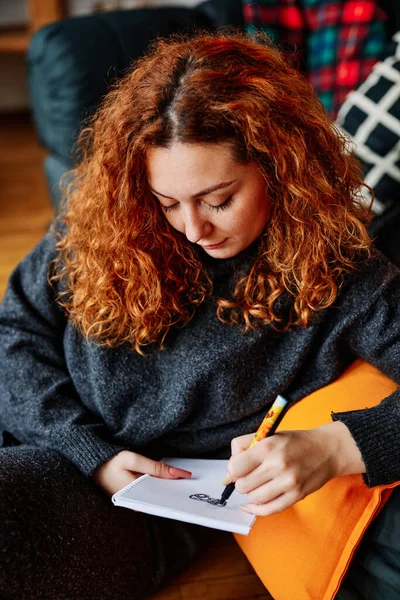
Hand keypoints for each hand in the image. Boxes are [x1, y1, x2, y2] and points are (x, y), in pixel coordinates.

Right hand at [92, 450, 191, 495]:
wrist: (93, 463)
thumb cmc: (110, 461)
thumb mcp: (133, 460)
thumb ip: (155, 467)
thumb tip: (179, 474)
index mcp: (134, 498)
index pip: (160, 498)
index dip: (175, 491)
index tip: (189, 484)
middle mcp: (134, 504)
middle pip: (159, 497)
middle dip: (173, 488)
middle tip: (190, 480)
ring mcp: (134, 500)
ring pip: (156, 494)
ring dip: (167, 486)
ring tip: (182, 478)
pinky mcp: (134, 495)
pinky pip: (150, 491)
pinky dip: (159, 484)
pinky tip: (168, 477)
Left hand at [223, 422, 364, 515]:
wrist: (326, 450)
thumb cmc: (294, 442)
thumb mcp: (267, 435)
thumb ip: (243, 447)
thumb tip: (226, 475)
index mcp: (268, 447)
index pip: (235, 467)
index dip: (232, 470)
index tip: (237, 468)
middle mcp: (278, 465)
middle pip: (242, 485)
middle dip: (241, 482)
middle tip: (249, 475)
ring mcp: (288, 483)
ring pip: (254, 498)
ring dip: (251, 493)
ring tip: (258, 483)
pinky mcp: (297, 496)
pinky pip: (269, 510)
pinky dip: (257, 509)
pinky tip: (253, 504)